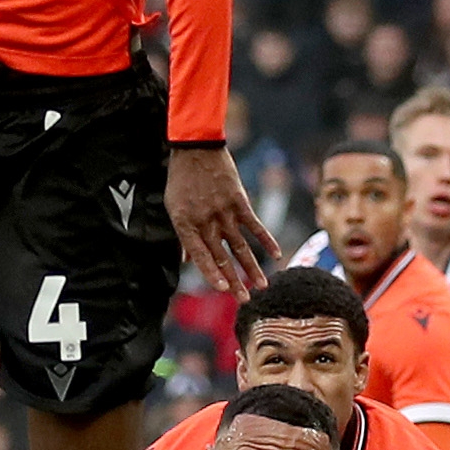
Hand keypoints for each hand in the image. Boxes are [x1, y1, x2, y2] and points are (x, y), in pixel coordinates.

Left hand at [167, 141, 280, 296]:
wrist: (195, 149)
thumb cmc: (181, 180)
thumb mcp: (174, 208)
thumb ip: (184, 236)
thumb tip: (187, 260)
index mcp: (186, 225)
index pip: (201, 256)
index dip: (212, 274)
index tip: (222, 290)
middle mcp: (206, 222)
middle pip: (223, 257)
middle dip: (234, 281)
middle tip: (244, 300)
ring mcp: (224, 213)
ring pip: (241, 246)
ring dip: (252, 268)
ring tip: (263, 286)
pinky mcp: (239, 202)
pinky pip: (255, 225)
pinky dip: (266, 240)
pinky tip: (276, 255)